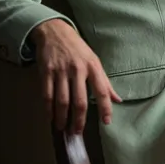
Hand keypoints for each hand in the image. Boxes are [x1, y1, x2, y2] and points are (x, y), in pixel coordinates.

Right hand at [31, 19, 121, 133]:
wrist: (55, 31)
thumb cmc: (78, 49)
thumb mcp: (95, 61)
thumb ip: (105, 82)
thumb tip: (118, 100)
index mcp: (93, 67)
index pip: (102, 91)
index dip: (105, 108)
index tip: (106, 122)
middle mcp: (78, 69)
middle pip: (80, 101)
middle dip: (79, 120)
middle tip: (77, 132)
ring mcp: (61, 71)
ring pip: (62, 101)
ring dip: (62, 118)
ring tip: (63, 128)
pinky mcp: (46, 71)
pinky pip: (47, 94)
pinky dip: (48, 109)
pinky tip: (50, 117)